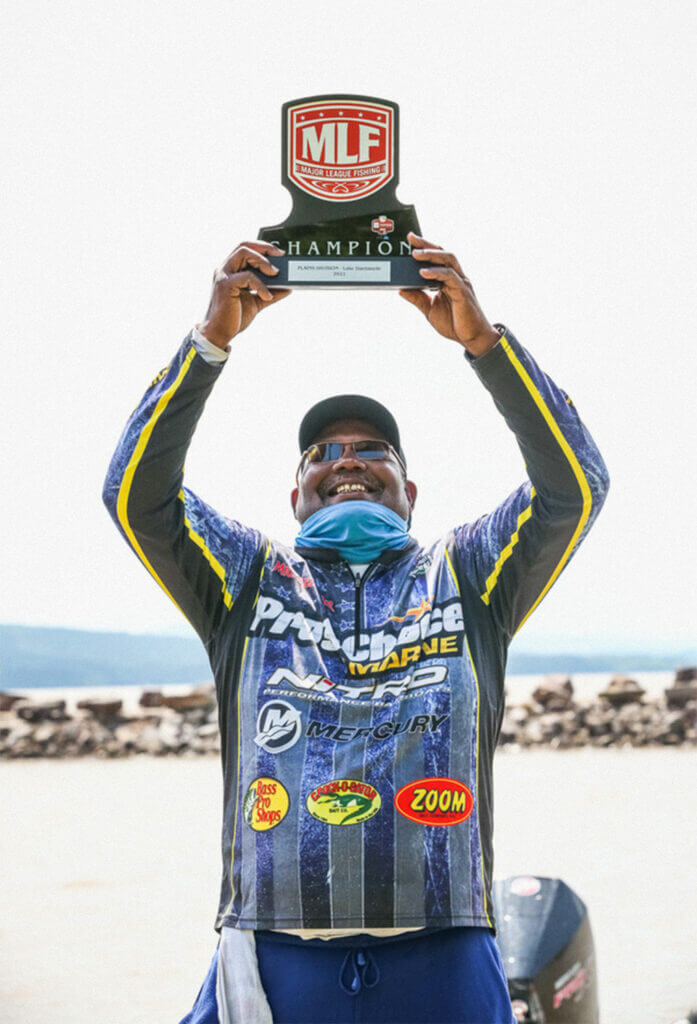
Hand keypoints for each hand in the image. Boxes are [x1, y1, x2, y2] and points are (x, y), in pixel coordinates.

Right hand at [197, 242, 290, 347]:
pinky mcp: (225, 285)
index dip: (263, 247)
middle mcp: (225, 269)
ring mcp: (224, 275)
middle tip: (280, 257)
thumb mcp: (257, 302)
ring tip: (275, 274)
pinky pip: (247, 276)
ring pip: (244, 253)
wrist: (220, 332)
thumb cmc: (234, 316)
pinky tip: (267, 296)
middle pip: (244, 246)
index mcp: (231, 270)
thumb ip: (271, 293)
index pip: (246, 248)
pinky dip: (260, 285)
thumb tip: (288, 288)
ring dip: (263, 261)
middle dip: (265, 248)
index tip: (279, 253)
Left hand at [399, 233, 498, 356]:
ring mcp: (460, 283)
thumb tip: (401, 289)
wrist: (471, 338)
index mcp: (448, 280)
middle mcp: (456, 277)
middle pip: (442, 253)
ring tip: (416, 254)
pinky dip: (436, 273)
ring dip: (431, 255)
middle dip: (427, 245)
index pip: (436, 258)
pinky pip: (449, 277)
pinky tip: (423, 272)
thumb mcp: (429, 310)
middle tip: (411, 239)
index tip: (410, 239)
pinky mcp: (463, 292)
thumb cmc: (454, 324)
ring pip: (448, 260)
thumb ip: (417, 298)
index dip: (425, 247)